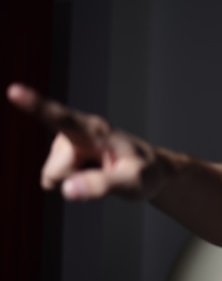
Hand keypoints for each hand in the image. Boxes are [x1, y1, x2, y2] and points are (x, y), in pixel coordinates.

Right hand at [7, 83, 165, 200]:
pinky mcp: (63, 158)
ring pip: (54, 178)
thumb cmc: (146, 173)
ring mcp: (67, 145)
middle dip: (76, 182)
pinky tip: (92, 175)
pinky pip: (57, 182)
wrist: (150, 173)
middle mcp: (76, 132)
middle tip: (108, 174)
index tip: (13, 91)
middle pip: (56, 171)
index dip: (35, 104)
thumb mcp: (133, 182)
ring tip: (102, 172)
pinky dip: (74, 185)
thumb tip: (66, 190)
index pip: (62, 117)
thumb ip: (102, 186)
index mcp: (95, 129)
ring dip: (77, 183)